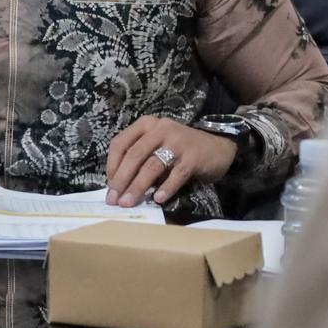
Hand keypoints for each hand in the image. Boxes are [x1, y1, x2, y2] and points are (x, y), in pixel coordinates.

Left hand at [106, 115, 237, 206]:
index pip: (120, 143)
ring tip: (129, 202)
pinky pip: (176, 174)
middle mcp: (160, 129)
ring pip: (152, 165)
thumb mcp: (156, 145)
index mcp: (146, 124)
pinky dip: (166, 188)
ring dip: (138, 186)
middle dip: (121, 179)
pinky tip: (158, 199)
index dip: (111, 165)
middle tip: (114, 199)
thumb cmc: (180, 149)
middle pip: (134, 156)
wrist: (218, 147)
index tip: (109, 185)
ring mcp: (178, 141)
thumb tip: (118, 185)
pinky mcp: (194, 156)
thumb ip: (139, 157)